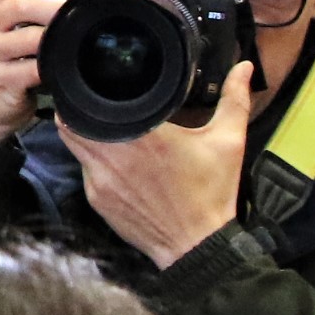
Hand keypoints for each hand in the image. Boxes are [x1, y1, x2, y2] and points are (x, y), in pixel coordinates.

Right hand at [0, 0, 70, 143]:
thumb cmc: (6, 62)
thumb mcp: (12, 28)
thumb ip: (36, 8)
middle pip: (20, 3)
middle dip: (55, 8)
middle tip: (78, 14)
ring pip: (29, 36)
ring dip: (58, 37)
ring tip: (75, 40)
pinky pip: (33, 68)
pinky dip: (53, 66)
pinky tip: (63, 67)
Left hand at [69, 61, 254, 269]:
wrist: (199, 246)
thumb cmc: (213, 193)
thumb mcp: (228, 142)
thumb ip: (234, 100)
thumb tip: (243, 67)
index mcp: (142, 137)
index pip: (91, 106)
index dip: (85, 93)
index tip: (94, 84)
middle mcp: (113, 157)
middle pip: (71, 125)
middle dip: (78, 112)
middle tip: (93, 103)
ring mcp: (100, 181)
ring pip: (75, 148)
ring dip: (82, 137)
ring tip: (99, 127)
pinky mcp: (97, 201)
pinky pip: (85, 173)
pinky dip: (92, 163)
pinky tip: (111, 161)